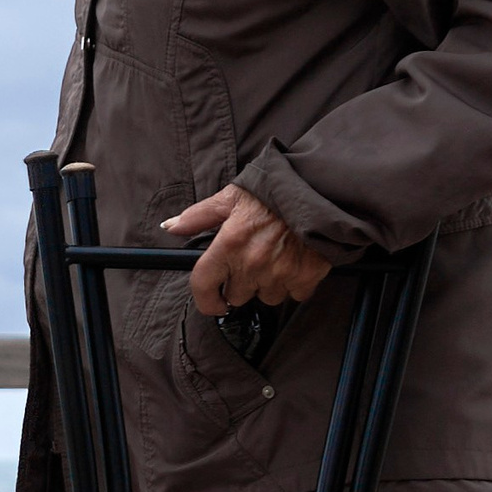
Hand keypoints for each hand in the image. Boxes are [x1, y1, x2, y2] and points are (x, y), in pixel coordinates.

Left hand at [164, 185, 330, 314]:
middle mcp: (252, 263)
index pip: (203, 285)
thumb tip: (172, 226)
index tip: (212, 303)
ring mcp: (280, 273)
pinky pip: (294, 295)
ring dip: (269, 285)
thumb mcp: (231, 198)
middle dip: (243, 284)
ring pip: (267, 298)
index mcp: (229, 243)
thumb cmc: (273, 192)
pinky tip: (296, 263)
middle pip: (237, 296)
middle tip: (254, 262)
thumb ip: (199, 216)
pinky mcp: (305, 277)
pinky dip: (295, 284)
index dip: (205, 300)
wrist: (319, 188)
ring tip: (277, 259)